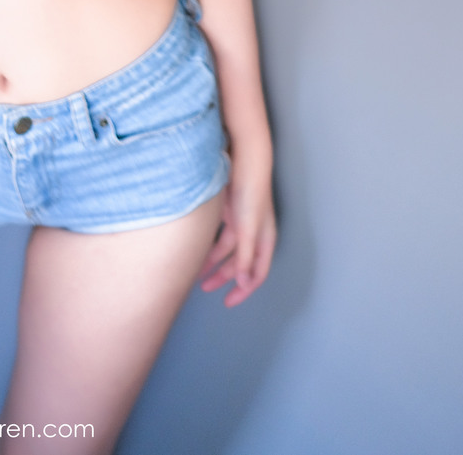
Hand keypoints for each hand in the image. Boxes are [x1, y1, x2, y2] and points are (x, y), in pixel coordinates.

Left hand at [199, 160, 276, 306]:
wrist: (243, 160)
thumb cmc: (250, 194)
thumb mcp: (247, 229)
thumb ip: (245, 257)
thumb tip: (244, 283)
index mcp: (265, 240)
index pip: (257, 273)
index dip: (244, 290)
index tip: (228, 302)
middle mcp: (255, 234)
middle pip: (241, 264)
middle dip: (224, 278)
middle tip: (206, 288)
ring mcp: (242, 223)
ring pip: (228, 251)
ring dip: (214, 263)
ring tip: (196, 273)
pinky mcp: (230, 213)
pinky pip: (220, 237)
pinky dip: (210, 247)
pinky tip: (198, 252)